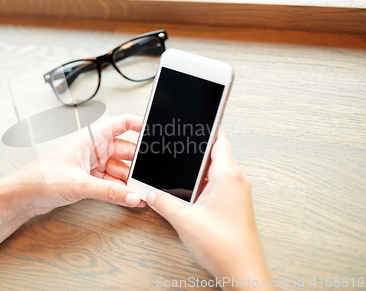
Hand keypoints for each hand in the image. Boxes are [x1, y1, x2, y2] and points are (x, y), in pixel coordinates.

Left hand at [5, 113, 146, 216]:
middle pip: (125, 150)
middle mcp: (93, 148)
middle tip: (152, 174)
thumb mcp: (79, 183)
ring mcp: (91, 164)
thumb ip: (109, 192)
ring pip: (120, 169)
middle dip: (138, 162)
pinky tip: (130, 198)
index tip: (157, 132)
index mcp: (90, 137)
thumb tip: (132, 196)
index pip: (122, 123)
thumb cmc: (41, 178)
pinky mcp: (88, 179)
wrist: (22, 196)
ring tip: (142, 191)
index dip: (140, 124)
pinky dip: (120, 190)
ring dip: (130, 180)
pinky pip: (111, 182)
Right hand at [146, 131, 273, 289]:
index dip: (205, 128)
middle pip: (216, 153)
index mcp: (228, 176)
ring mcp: (237, 193)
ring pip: (216, 170)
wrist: (242, 272)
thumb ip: (162, 201)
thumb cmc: (225, 247)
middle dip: (196, 151)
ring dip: (199, 170)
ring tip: (180, 171)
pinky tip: (189, 192)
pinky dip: (203, 184)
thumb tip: (150, 193)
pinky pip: (218, 185)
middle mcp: (236, 181)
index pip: (219, 140)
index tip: (193, 122)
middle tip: (179, 147)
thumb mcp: (184, 219)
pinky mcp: (234, 205)